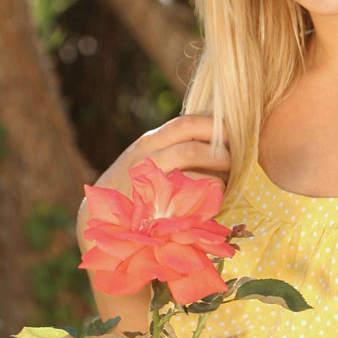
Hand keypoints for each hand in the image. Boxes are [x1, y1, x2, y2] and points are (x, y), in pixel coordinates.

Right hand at [93, 114, 230, 197]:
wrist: (101, 213)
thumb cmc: (135, 183)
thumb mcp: (149, 156)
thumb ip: (175, 145)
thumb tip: (219, 135)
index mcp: (151, 142)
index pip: (186, 124)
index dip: (215, 126)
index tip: (234, 133)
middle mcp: (147, 159)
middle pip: (191, 150)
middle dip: (221, 156)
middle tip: (236, 164)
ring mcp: (148, 186)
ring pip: (191, 178)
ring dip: (216, 182)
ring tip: (226, 185)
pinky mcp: (152, 210)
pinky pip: (186, 204)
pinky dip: (204, 203)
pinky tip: (212, 204)